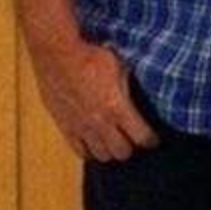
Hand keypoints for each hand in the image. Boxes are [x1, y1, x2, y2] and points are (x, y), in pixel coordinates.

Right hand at [31, 39, 157, 161]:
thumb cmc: (90, 56)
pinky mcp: (65, 127)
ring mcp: (81, 127)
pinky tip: (94, 141)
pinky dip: (90, 151)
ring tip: (113, 140)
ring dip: (111, 149)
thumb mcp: (121, 67)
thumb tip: (146, 93)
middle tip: (132, 138)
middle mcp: (100, 122)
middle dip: (131, 146)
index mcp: (117, 107)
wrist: (57, 54)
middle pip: (123, 152)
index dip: (151, 140)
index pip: (142, 137)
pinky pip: (80, 152)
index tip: (153, 139)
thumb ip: (132, 87)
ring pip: (102, 156)